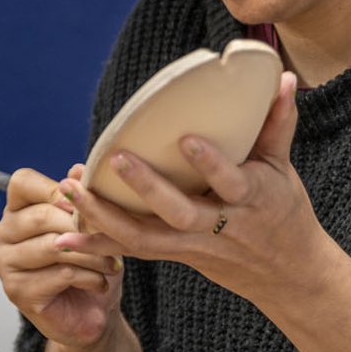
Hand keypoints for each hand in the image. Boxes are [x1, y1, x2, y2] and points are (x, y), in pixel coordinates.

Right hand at [0, 164, 122, 348]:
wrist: (94, 311)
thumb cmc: (93, 263)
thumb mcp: (96, 225)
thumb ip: (85, 196)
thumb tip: (78, 169)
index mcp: (17, 209)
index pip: (22, 182)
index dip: (56, 189)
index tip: (87, 203)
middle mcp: (3, 233)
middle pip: (41, 215)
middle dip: (82, 226)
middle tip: (111, 238)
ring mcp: (5, 263)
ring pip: (53, 246)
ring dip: (91, 255)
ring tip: (112, 263)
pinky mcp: (17, 291)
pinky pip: (60, 274)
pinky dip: (88, 276)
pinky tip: (101, 282)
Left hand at [55, 73, 335, 312]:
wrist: (286, 274)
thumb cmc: (284, 211)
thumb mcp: (283, 169)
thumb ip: (278, 122)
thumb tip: (285, 77)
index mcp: (251, 199)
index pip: (231, 182)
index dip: (210, 164)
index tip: (186, 139)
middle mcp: (220, 226)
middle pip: (179, 214)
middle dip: (146, 189)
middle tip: (115, 160)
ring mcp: (194, 246)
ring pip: (146, 239)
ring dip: (104, 217)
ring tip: (72, 192)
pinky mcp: (175, 257)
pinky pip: (133, 252)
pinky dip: (98, 245)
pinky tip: (64, 238)